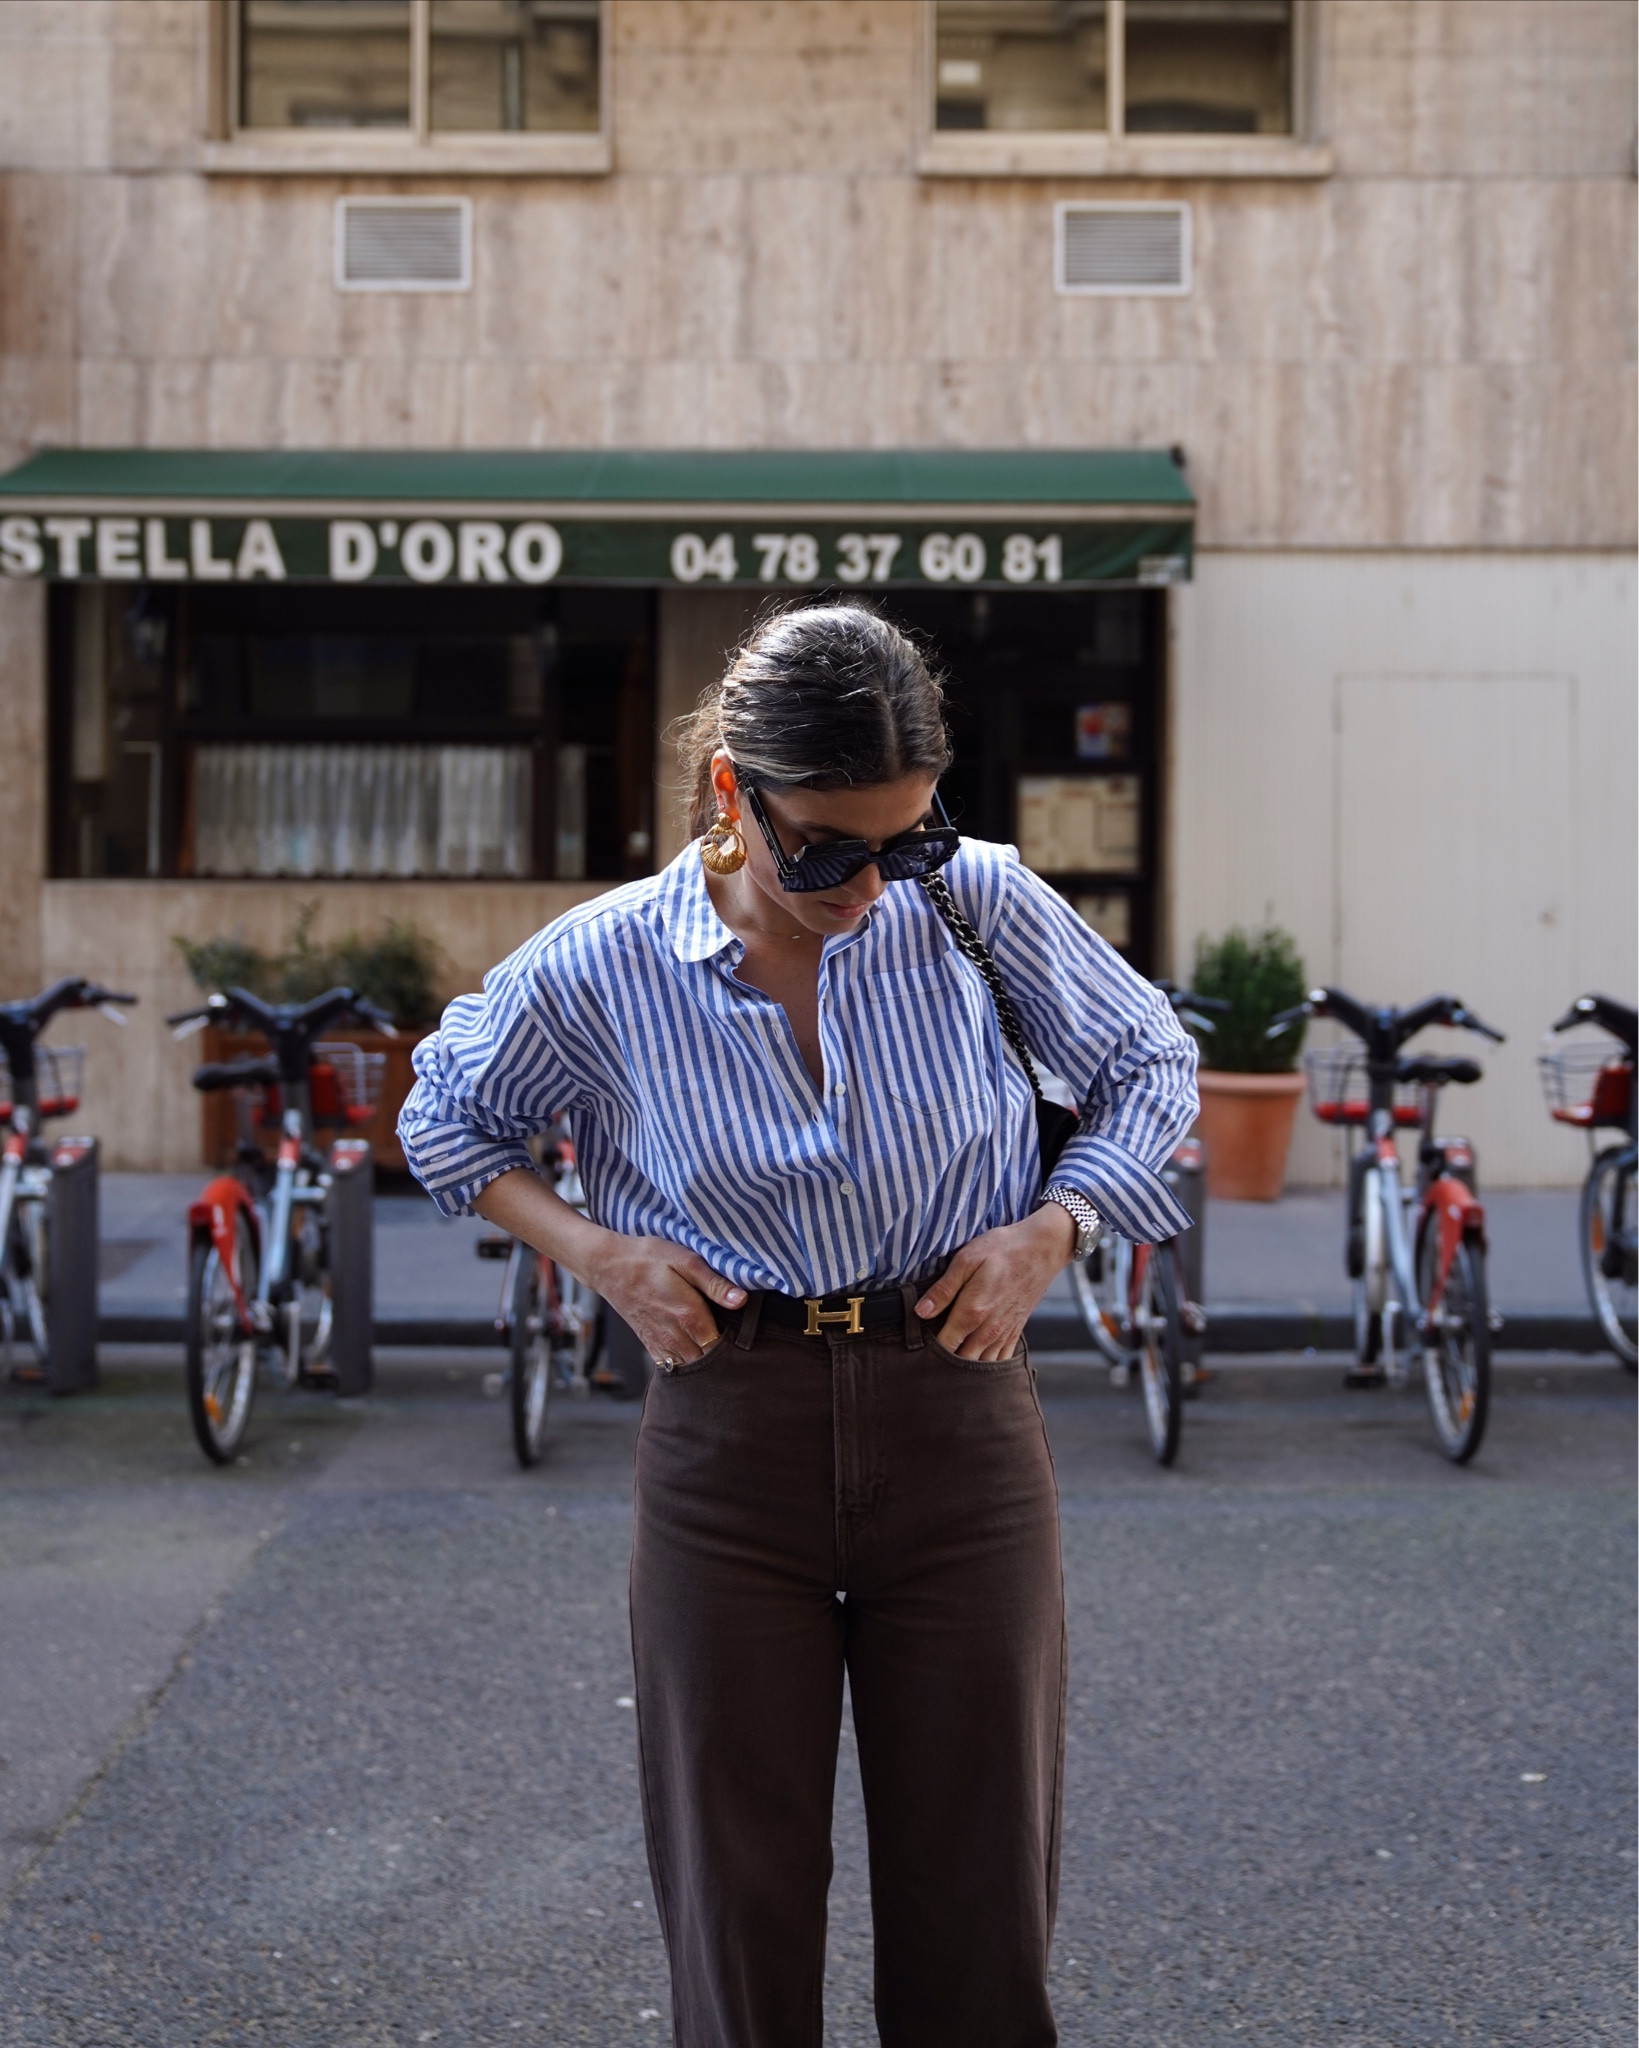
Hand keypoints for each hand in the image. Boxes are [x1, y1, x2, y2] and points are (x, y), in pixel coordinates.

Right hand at [587, 1233, 745, 1365]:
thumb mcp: (685, 1260)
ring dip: (706, 1364)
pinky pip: (673, 1368)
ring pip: (691, 1369)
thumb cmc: (649, 1258)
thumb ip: (714, 1284)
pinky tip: (695, 1352)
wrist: (609, 1267)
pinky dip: (687, 1366)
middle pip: (708, 1363)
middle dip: (724, 1358)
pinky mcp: (651, 1346)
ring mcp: (661, 1344)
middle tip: (736, 1344)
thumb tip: (741, 1300)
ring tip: (718, 1348)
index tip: (745, 1336)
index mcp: (688, 1315)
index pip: (722, 1347)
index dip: (737, 1346)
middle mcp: (675, 1336)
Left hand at [915, 1204, 1076, 1361]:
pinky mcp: (1015, 1332)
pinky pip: (1000, 1361)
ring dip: (965, 1369)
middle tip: (929, 1357)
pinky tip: (975, 1361)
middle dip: (944, 1364)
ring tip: (949, 1362)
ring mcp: (1004, 1333)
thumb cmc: (1002, 1249)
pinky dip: (987, 1367)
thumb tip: (921, 1312)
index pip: (944, 1346)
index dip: (928, 1352)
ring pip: (981, 1366)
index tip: (917, 1348)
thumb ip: (943, 1289)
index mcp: (972, 1312)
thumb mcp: (966, 1260)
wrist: (1042, 1249)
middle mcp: (989, 1329)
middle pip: (961, 1362)